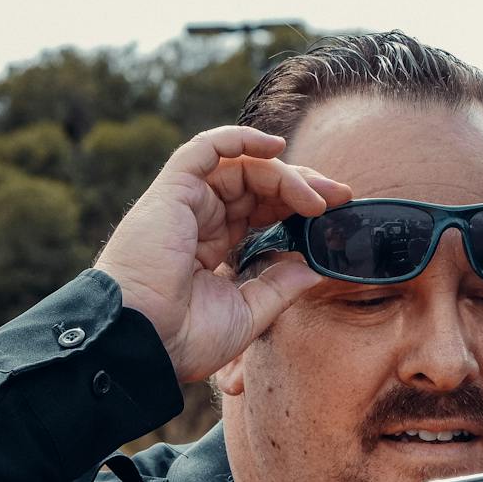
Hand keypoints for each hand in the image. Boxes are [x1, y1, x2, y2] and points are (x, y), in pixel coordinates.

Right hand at [93, 125, 352, 381]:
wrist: (142, 342)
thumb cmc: (184, 338)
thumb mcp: (247, 314)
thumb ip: (279, 286)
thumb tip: (313, 266)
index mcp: (211, 249)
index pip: (260, 213)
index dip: (297, 207)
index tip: (336, 214)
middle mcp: (199, 222)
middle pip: (257, 186)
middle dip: (302, 186)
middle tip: (340, 197)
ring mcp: (185, 204)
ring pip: (242, 168)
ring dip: (285, 174)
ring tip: (319, 196)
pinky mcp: (173, 191)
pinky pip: (206, 149)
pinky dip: (240, 139)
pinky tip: (276, 147)